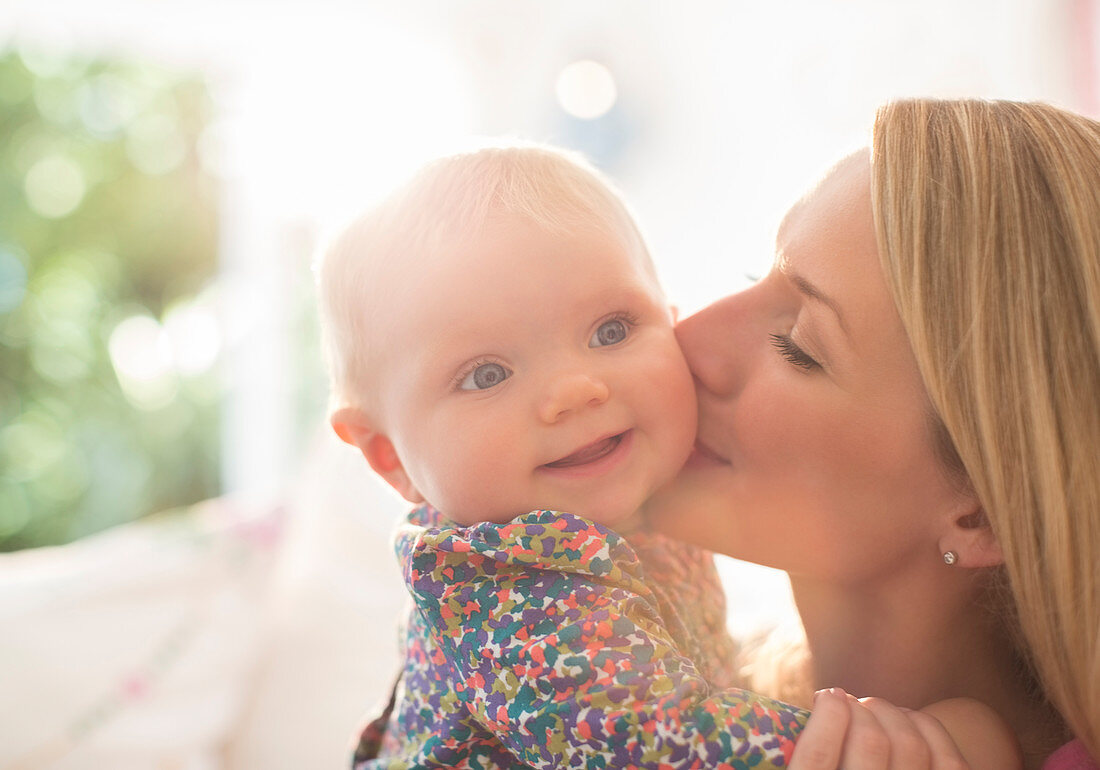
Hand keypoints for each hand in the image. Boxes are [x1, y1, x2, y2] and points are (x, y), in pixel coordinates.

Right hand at [789, 688, 969, 769]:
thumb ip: (808, 765)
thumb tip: (811, 714)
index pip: (819, 758)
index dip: (827, 715)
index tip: (827, 696)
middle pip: (869, 742)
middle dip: (860, 706)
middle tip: (848, 702)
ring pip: (910, 742)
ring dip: (890, 712)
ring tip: (873, 712)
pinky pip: (947, 757)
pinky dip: (926, 726)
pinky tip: (907, 723)